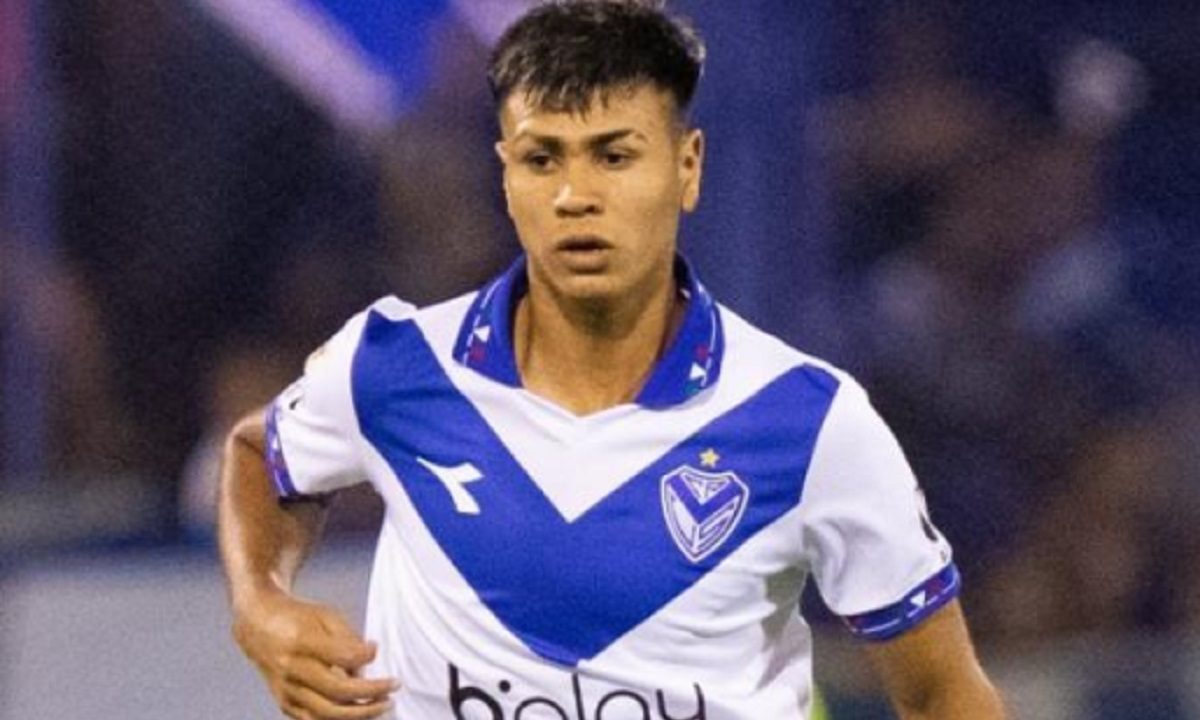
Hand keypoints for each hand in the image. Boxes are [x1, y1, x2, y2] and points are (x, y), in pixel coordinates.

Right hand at [232, 588, 397, 719]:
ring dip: (360, 714)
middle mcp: (291, 669)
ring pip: (327, 714)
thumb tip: (370, 660)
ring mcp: (286, 690)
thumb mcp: (325, 615)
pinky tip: (359, 712)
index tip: (377, 650)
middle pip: (337, 692)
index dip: (365, 656)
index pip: (341, 656)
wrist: (257, 625)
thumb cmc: (296, 617)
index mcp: (301, 642)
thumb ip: (348, 638)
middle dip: (371, 694)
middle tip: (393, 688)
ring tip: (383, 706)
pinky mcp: (284, 703)